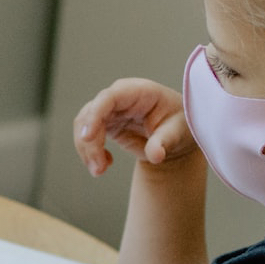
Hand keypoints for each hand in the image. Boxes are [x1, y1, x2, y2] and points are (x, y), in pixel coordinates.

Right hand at [73, 78, 197, 176]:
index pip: (109, 97)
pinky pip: (87, 136)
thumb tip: (156, 155)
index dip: (95, 115)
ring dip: (86, 150)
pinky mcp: (105, 123)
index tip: (87, 137)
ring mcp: (111, 110)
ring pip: (84, 125)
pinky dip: (90, 152)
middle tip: (98, 169)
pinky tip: (105, 164)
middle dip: (89, 142)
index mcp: (139, 92)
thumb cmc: (180, 125)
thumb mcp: (178, 133)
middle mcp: (120, 98)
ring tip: (99, 171)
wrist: (177, 136)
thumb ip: (165, 142)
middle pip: (91, 113)